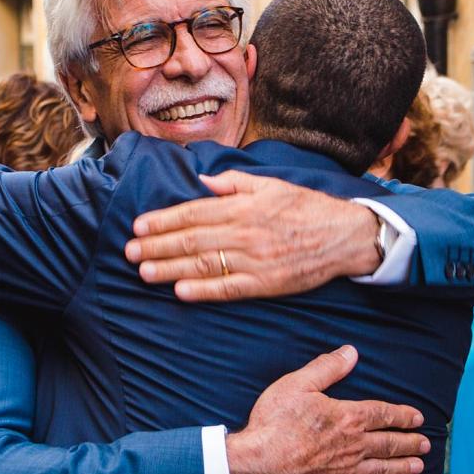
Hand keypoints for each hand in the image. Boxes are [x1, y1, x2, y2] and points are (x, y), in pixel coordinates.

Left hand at [127, 172, 380, 301]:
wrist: (344, 236)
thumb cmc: (305, 207)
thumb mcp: (270, 184)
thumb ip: (233, 183)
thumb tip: (201, 182)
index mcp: (243, 206)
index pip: (194, 213)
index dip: (164, 220)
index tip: (139, 226)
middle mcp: (245, 232)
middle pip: (192, 240)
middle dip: (157, 245)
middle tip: (129, 251)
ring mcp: (255, 260)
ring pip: (204, 265)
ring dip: (170, 269)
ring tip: (144, 271)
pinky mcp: (266, 283)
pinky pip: (229, 288)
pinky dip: (203, 291)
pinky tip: (180, 292)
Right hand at [224, 345, 427, 473]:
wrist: (257, 465)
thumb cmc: (274, 423)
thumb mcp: (298, 384)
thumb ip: (327, 368)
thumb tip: (351, 352)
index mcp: (348, 418)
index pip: (384, 414)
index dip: (403, 415)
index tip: (418, 418)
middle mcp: (354, 447)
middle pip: (390, 444)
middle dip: (410, 443)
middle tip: (426, 444)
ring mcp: (347, 473)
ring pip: (384, 471)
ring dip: (403, 468)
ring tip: (418, 467)